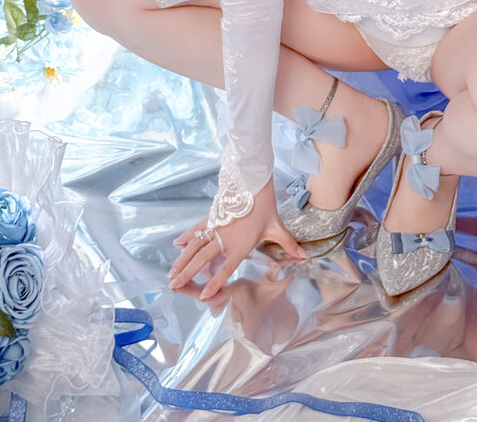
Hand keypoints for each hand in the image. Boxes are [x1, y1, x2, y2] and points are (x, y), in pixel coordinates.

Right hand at [168, 181, 305, 300]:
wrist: (253, 181)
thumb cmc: (265, 205)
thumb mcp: (277, 227)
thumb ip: (288, 245)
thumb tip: (305, 257)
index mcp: (240, 245)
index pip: (226, 268)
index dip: (215, 282)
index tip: (204, 296)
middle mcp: (224, 239)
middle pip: (203, 259)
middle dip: (188, 274)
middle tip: (174, 285)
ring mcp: (216, 227)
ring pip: (195, 246)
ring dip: (182, 260)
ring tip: (171, 273)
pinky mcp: (212, 216)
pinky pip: (196, 229)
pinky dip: (186, 236)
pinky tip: (176, 244)